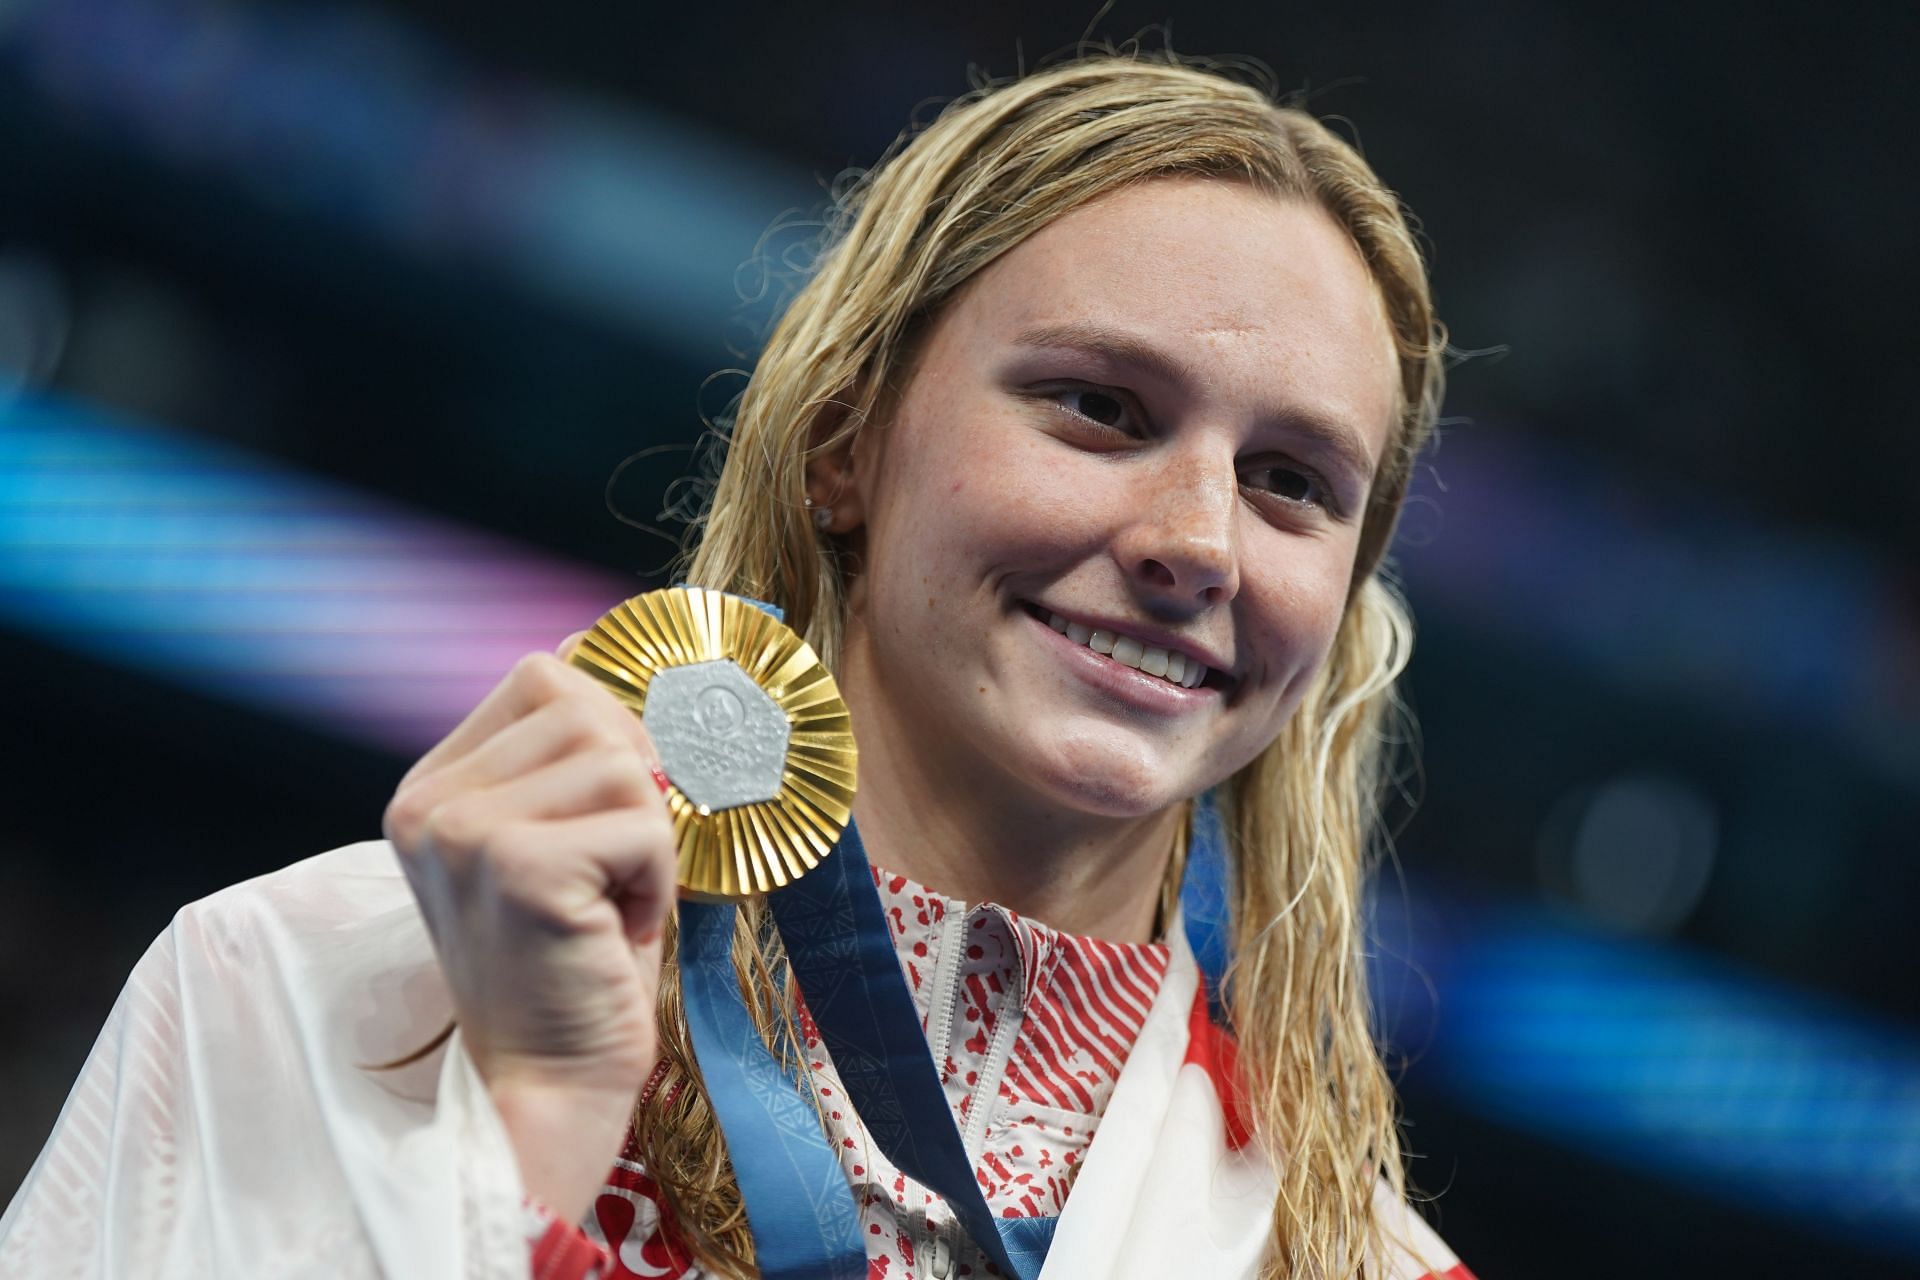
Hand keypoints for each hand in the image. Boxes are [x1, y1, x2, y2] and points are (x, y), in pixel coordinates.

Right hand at [383, 630, 675, 1217]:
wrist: (551, 1085)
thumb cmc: (575, 963)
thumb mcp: (564, 838)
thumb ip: (567, 750)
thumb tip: (588, 640)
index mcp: (432, 786)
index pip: (543, 677)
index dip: (609, 732)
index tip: (606, 817)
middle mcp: (430, 801)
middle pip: (588, 708)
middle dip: (635, 787)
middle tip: (615, 872)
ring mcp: (464, 831)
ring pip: (623, 762)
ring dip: (649, 837)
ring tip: (613, 903)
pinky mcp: (517, 867)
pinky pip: (645, 823)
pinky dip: (657, 877)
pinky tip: (618, 929)